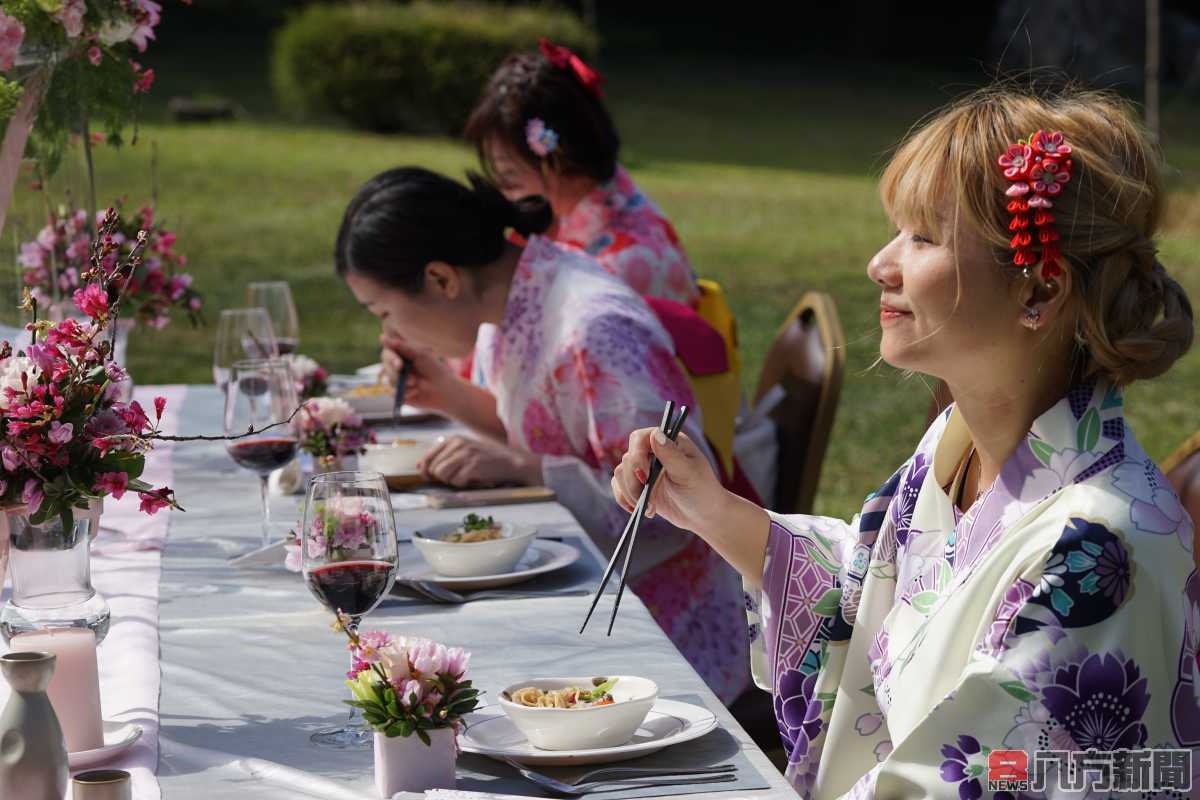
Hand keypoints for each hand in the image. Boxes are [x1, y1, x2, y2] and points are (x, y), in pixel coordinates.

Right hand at [379, 332, 461, 415]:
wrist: (442, 388)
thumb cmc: (432, 368)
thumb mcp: (419, 355)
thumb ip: (401, 347)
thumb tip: (381, 337)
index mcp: (400, 355)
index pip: (387, 353)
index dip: (391, 358)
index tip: (400, 364)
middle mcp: (395, 367)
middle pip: (386, 367)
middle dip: (396, 372)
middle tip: (411, 377)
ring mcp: (396, 380)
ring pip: (390, 380)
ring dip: (403, 383)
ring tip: (417, 383)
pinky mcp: (397, 394)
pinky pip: (393, 393)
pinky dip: (405, 392)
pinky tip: (416, 392)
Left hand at [418, 435, 542, 487]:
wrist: (511, 462)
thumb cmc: (487, 458)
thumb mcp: (465, 449)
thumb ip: (445, 455)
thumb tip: (420, 466)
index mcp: (454, 439)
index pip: (428, 457)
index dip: (425, 470)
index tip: (428, 477)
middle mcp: (458, 444)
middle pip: (434, 468)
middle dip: (441, 477)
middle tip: (455, 477)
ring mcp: (466, 455)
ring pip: (442, 475)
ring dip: (451, 481)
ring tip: (464, 477)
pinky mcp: (473, 466)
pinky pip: (456, 481)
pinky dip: (462, 484)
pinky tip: (472, 479)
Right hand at [611, 428, 723, 532]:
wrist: (704, 515)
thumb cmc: (702, 491)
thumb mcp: (689, 474)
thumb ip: (671, 455)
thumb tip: (656, 434)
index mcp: (669, 442)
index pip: (640, 438)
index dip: (637, 456)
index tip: (645, 477)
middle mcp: (654, 452)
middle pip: (628, 459)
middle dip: (635, 482)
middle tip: (649, 499)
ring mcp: (645, 469)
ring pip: (621, 474)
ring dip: (631, 493)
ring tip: (649, 508)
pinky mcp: (639, 485)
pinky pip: (619, 487)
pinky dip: (626, 500)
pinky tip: (641, 510)